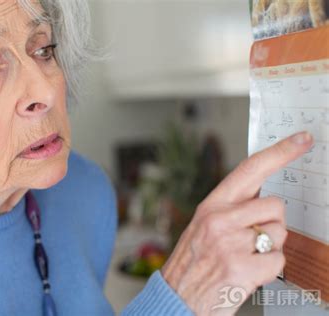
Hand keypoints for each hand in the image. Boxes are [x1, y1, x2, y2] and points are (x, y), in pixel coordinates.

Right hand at [160, 131, 312, 314]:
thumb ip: (232, 209)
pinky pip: (278, 260)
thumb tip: (265, 198)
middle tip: (251, 239)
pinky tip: (247, 273)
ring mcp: (230, 244)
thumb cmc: (193, 262)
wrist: (177, 298)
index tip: (302, 139)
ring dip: (269, 248)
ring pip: (280, 234)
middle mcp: (219, 220)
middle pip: (275, 206)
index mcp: (211, 206)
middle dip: (272, 223)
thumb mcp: (204, 226)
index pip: (250, 169)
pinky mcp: (242, 268)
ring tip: (244, 257)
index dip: (280, 152)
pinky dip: (269, 269)